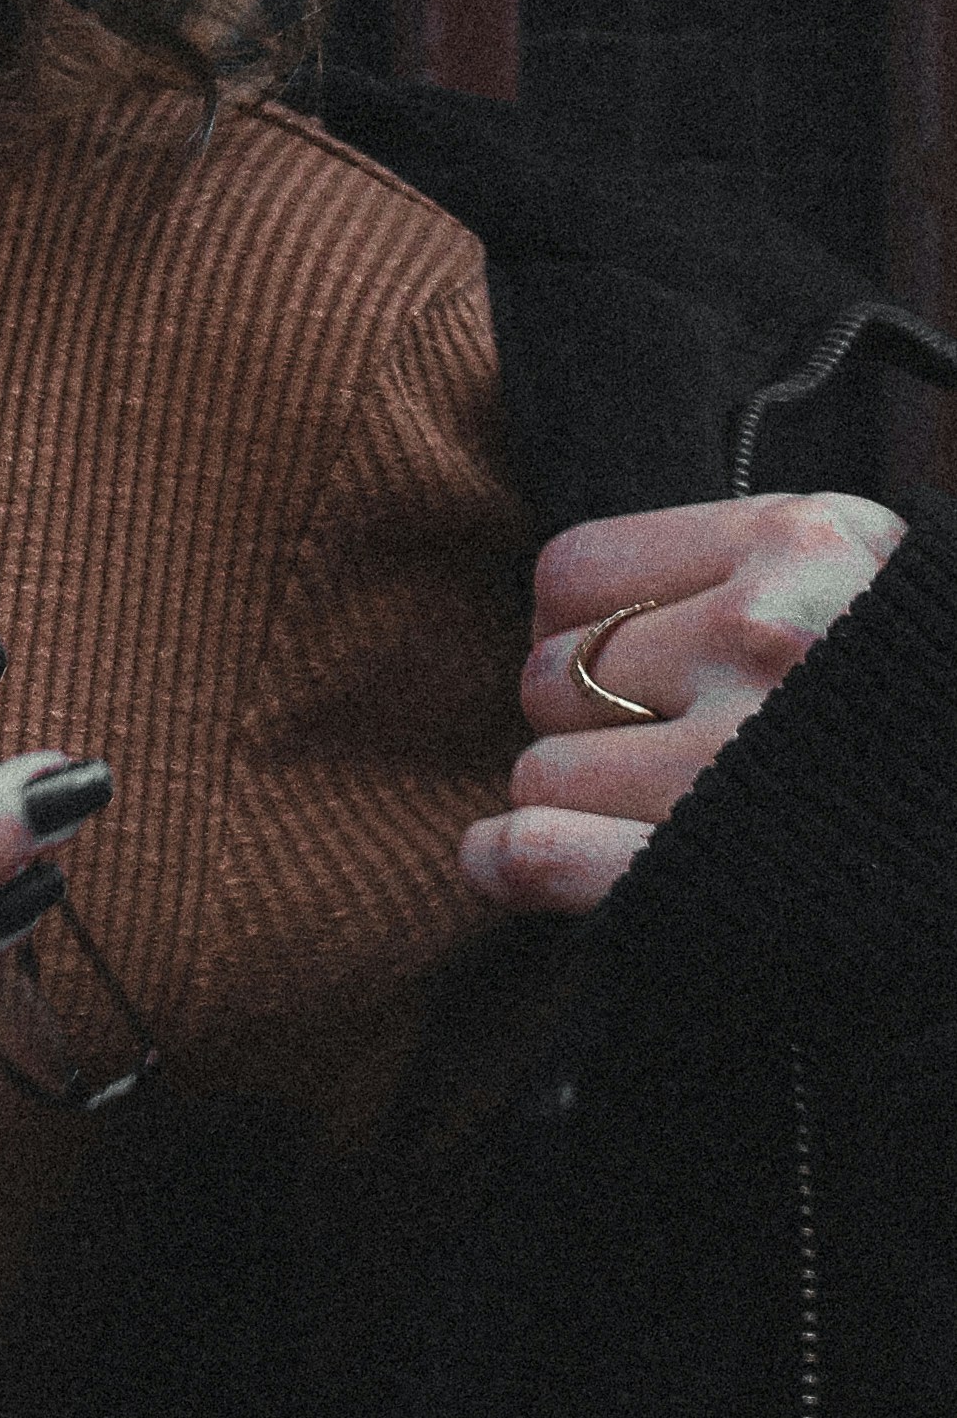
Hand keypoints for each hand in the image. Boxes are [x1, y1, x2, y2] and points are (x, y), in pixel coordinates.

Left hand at [457, 490, 905, 916]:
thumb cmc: (930, 694)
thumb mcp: (867, 575)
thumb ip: (743, 561)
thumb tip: (575, 600)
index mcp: (795, 546)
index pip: (572, 574)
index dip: (584, 627)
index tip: (629, 664)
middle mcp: (764, 638)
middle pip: (553, 674)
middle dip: (586, 718)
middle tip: (660, 753)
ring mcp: (742, 759)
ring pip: (545, 770)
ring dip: (580, 802)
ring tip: (662, 816)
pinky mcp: (722, 872)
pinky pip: (546, 850)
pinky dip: (514, 861)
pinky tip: (503, 858)